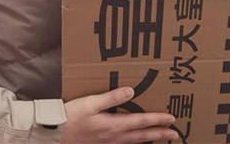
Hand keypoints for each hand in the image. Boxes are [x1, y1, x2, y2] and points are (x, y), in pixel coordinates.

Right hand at [61, 86, 178, 142]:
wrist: (53, 133)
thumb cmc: (71, 116)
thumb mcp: (90, 103)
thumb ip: (111, 97)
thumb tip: (132, 91)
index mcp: (113, 125)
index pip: (141, 122)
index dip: (158, 120)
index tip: (172, 118)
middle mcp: (113, 137)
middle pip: (142, 136)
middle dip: (160, 134)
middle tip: (176, 135)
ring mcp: (108, 143)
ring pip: (134, 142)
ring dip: (150, 140)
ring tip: (162, 138)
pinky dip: (135, 143)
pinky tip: (137, 141)